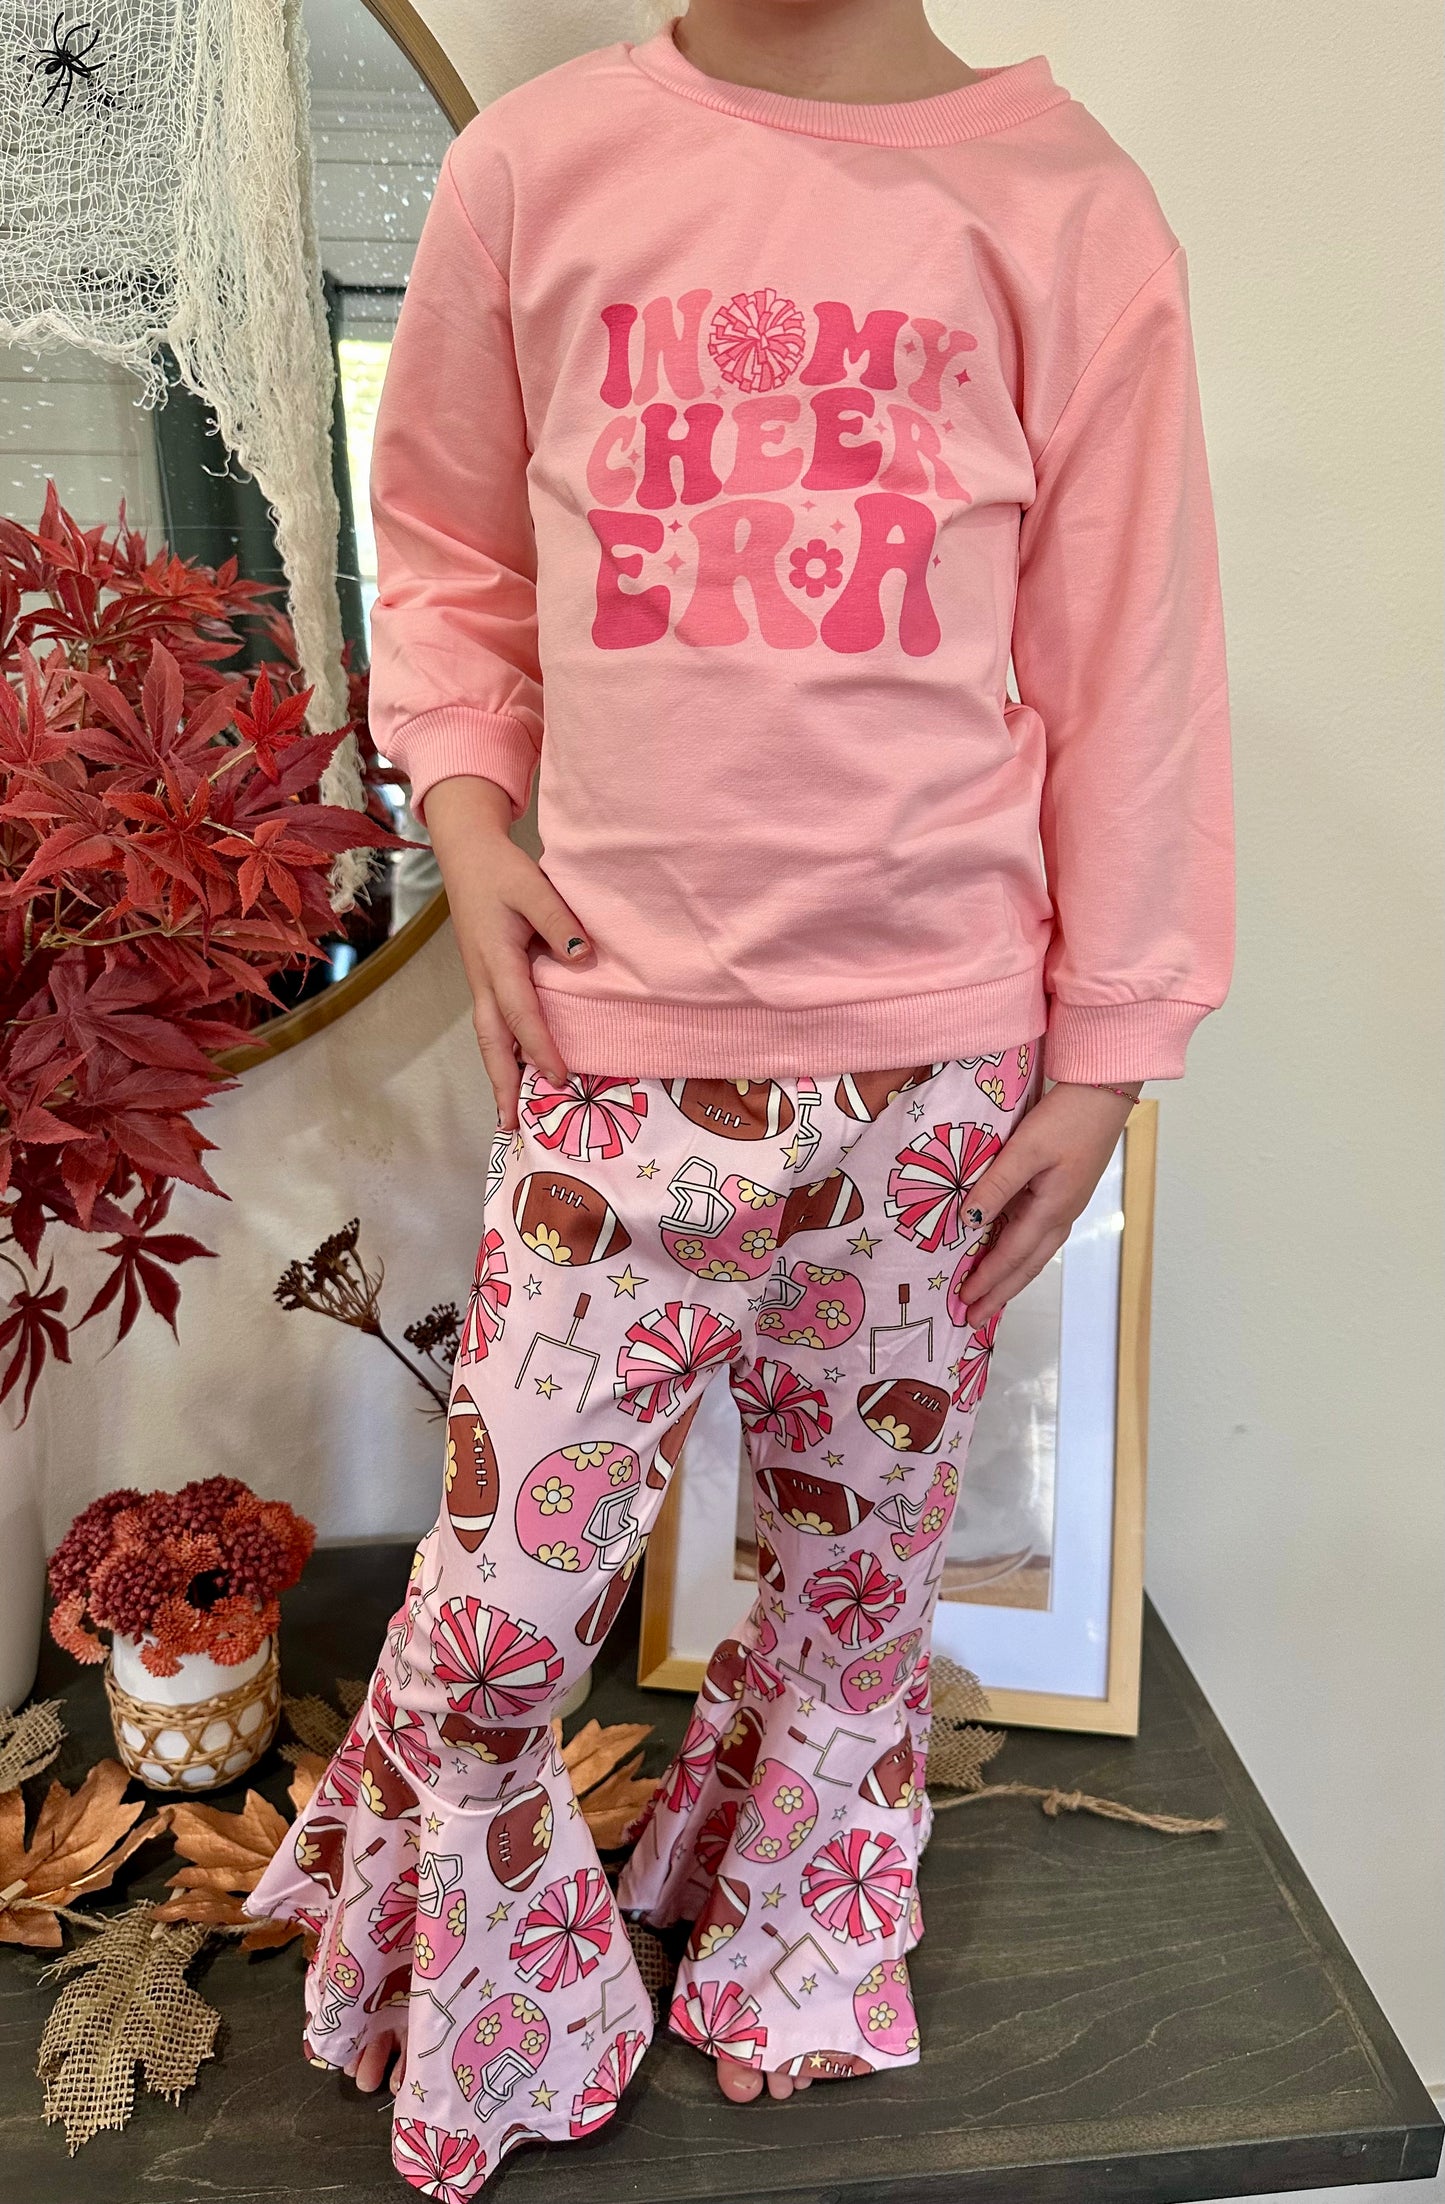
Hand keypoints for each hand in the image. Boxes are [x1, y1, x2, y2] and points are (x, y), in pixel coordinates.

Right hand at [423, 776, 591, 1129]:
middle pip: (492, 1041)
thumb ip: (559, 922)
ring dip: (499, 1074)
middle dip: (502, 1083)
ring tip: (509, 1113)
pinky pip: (493, 1023)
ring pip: (488, 1036)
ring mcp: (480, 980)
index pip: (521, 1013)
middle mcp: (483, 977)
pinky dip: (502, 1052)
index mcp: (496, 959)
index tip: (560, 1078)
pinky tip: (515, 1069)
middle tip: (511, 1125)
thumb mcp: (533, 887)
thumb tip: (582, 959)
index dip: (540, 1047)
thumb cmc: (501, 870)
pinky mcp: (484, 976)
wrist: (465, 853)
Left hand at [955, 1081, 1139, 1326]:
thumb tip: (968, 1223)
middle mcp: (1061, 1216)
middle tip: (973, 1318)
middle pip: (1026, 1265)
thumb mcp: (1025, 1149)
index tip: (964, 1302)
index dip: (986, 1280)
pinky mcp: (1065, 1192)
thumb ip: (995, 1186)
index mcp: (1051, 1210)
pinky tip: (1008, 1256)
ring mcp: (1066, 1206)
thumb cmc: (1066, 1117)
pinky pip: (1038, 1236)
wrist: (1104, 1092)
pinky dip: (1020, 1254)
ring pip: (1034, 1253)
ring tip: (989, 1298)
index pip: (1011, 1256)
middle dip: (999, 1293)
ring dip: (1010, 1278)